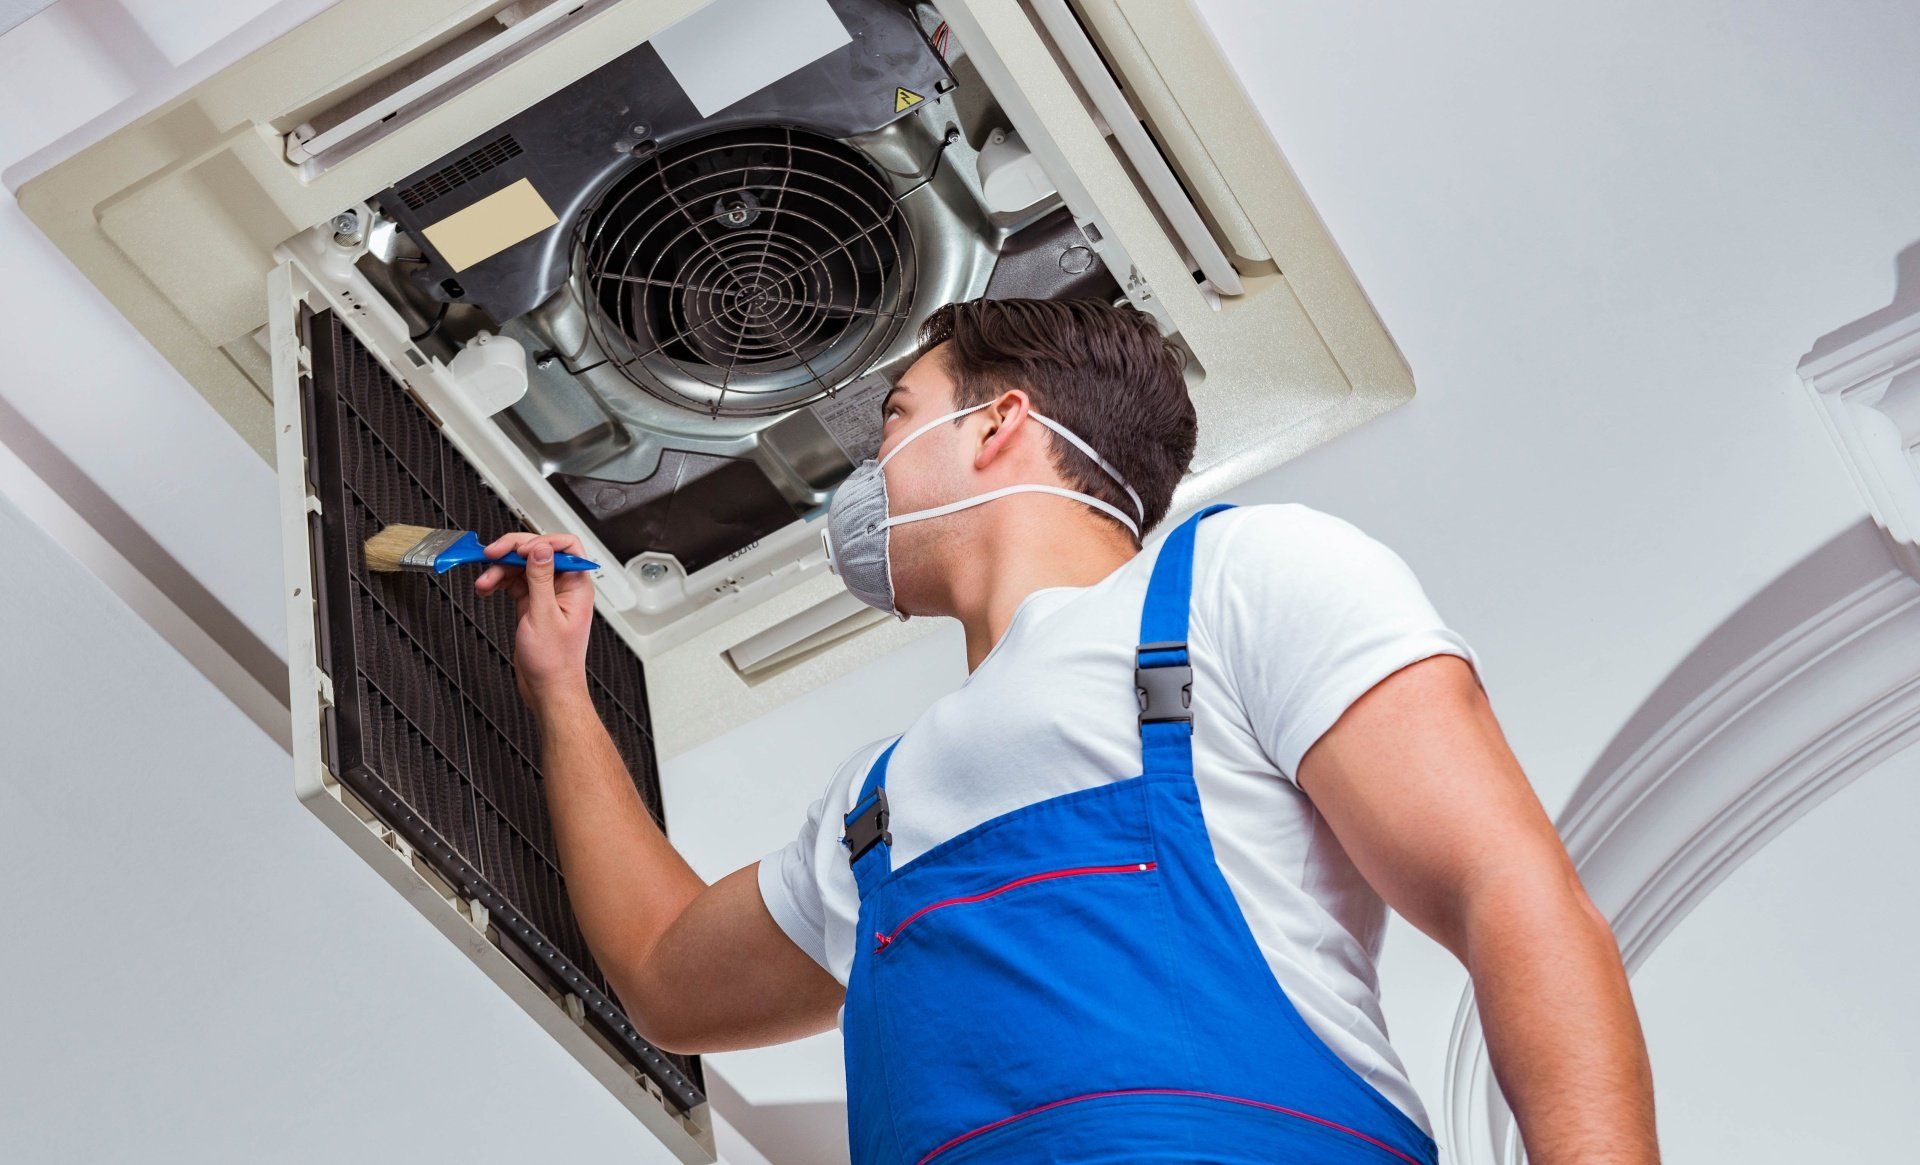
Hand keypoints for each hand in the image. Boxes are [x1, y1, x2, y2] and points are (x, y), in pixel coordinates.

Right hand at [474, 532, 594, 707]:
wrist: (548, 689)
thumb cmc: (555, 663)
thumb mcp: (545, 616)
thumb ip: (541, 578)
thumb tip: (541, 548)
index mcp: (577, 586)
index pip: (565, 547)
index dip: (542, 541)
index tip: (519, 548)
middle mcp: (563, 587)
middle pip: (538, 553)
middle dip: (512, 552)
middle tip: (491, 555)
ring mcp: (546, 595)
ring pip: (522, 567)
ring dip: (500, 569)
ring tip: (483, 580)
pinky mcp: (531, 604)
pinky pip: (514, 583)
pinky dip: (498, 582)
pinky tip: (486, 587)